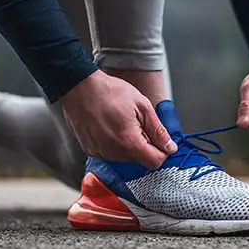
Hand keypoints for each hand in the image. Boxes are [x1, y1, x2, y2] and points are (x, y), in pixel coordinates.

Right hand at [59, 70, 176, 168]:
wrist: (79, 87)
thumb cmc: (110, 92)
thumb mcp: (142, 106)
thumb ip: (158, 130)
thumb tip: (170, 146)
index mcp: (129, 142)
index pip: (155, 162)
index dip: (162, 151)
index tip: (161, 140)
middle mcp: (113, 153)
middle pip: (140, 160)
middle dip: (145, 145)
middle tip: (138, 123)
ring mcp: (100, 153)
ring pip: (125, 158)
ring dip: (129, 144)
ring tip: (122, 122)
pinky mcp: (90, 150)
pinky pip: (110, 153)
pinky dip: (114, 143)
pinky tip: (110, 126)